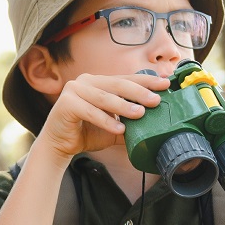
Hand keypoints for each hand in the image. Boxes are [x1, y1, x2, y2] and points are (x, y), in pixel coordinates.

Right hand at [35, 71, 166, 161]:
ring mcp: (74, 90)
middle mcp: (86, 81)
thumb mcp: (114, 126)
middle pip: (117, 84)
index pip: (126, 79)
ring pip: (104, 97)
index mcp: (99, 82)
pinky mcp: (66, 104)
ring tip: (141, 113)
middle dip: (138, 92)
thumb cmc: (86, 132)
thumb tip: (156, 124)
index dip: (146, 81)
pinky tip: (119, 128)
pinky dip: (105, 121)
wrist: (59, 145)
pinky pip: (90, 111)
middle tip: (155, 100)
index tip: (165, 84)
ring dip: (124, 106)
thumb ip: (130, 122)